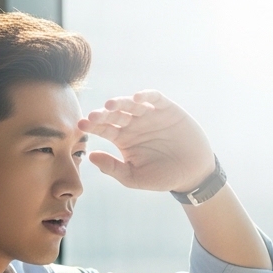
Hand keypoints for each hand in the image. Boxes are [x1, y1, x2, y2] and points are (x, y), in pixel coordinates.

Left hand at [77, 90, 215, 193]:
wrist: (192, 173)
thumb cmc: (161, 176)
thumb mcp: (134, 177)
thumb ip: (113, 168)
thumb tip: (90, 156)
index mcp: (122, 138)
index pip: (103, 129)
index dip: (92, 126)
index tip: (80, 125)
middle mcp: (133, 123)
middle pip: (114, 114)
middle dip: (103, 114)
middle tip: (92, 116)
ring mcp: (149, 115)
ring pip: (131, 104)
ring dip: (120, 102)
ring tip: (110, 105)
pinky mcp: (167, 108)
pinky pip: (155, 98)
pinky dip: (146, 95)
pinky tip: (137, 98)